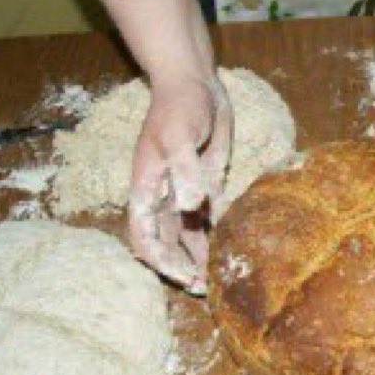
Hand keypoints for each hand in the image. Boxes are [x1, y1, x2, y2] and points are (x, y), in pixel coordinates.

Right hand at [129, 72, 231, 294]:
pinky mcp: (207, 183)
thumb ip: (184, 172)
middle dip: (182, 267)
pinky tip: (230, 247)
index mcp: (147, 189)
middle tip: (204, 289)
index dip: (161, 261)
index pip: (145, 237)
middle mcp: (164, 197)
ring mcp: (185, 191)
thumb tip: (190, 207)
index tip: (184, 276)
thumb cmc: (179, 108)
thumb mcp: (179, 136)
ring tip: (217, 277)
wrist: (195, 86)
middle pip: (167, 242)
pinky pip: (210, 215)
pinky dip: (216, 233)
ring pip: (189, 233)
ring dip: (199, 255)